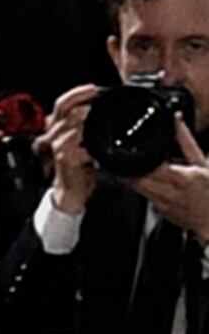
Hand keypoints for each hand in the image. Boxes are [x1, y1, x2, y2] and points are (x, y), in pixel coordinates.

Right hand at [37, 82, 100, 215]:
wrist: (70, 189)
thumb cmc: (78, 164)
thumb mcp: (81, 140)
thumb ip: (86, 125)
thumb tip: (101, 110)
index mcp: (59, 126)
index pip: (62, 103)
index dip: (77, 93)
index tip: (94, 88)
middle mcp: (56, 133)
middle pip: (65, 109)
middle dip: (82, 101)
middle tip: (96, 98)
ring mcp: (59, 145)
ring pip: (72, 126)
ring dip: (86, 121)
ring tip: (96, 117)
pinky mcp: (66, 158)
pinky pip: (78, 147)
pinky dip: (90, 146)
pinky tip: (97, 146)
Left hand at [129, 117, 208, 242]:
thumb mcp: (202, 162)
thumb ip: (185, 140)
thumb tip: (176, 119)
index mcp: (180, 177)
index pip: (146, 166)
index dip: (137, 158)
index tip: (137, 150)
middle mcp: (170, 193)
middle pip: (135, 179)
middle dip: (132, 169)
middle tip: (139, 161)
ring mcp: (165, 206)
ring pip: (137, 189)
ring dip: (137, 179)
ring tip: (149, 172)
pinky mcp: (163, 215)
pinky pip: (147, 199)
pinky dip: (148, 191)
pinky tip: (160, 187)